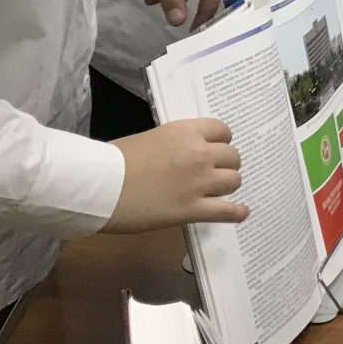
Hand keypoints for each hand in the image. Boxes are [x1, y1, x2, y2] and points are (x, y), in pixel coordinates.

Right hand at [104, 118, 248, 231]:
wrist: (100, 186)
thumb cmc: (115, 160)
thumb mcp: (150, 139)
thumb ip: (174, 144)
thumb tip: (181, 155)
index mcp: (187, 132)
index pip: (222, 131)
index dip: (220, 140)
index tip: (216, 148)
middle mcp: (200, 154)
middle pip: (232, 156)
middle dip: (225, 163)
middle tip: (215, 171)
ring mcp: (199, 183)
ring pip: (234, 181)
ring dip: (227, 184)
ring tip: (219, 189)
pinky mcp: (193, 209)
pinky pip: (226, 211)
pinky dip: (236, 212)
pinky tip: (241, 212)